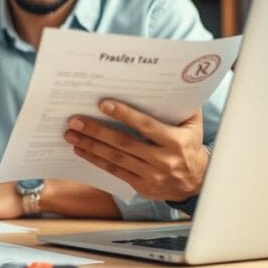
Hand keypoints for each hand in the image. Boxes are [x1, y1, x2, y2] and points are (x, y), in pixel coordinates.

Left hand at [63, 99, 209, 201]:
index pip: (146, 126)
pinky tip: (81, 150)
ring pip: (115, 159)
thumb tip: (172, 80)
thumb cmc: (190, 146)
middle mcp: (162, 160)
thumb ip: (183, 105)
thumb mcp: (193, 125)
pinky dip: (95, 160)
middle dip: (97, 130)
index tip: (104, 105)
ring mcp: (151, 176)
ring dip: (90, 146)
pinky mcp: (141, 186)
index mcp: (175, 142)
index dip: (124, 115)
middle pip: (123, 143)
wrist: (197, 182)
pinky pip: (114, 172)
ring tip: (71, 134)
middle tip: (75, 120)